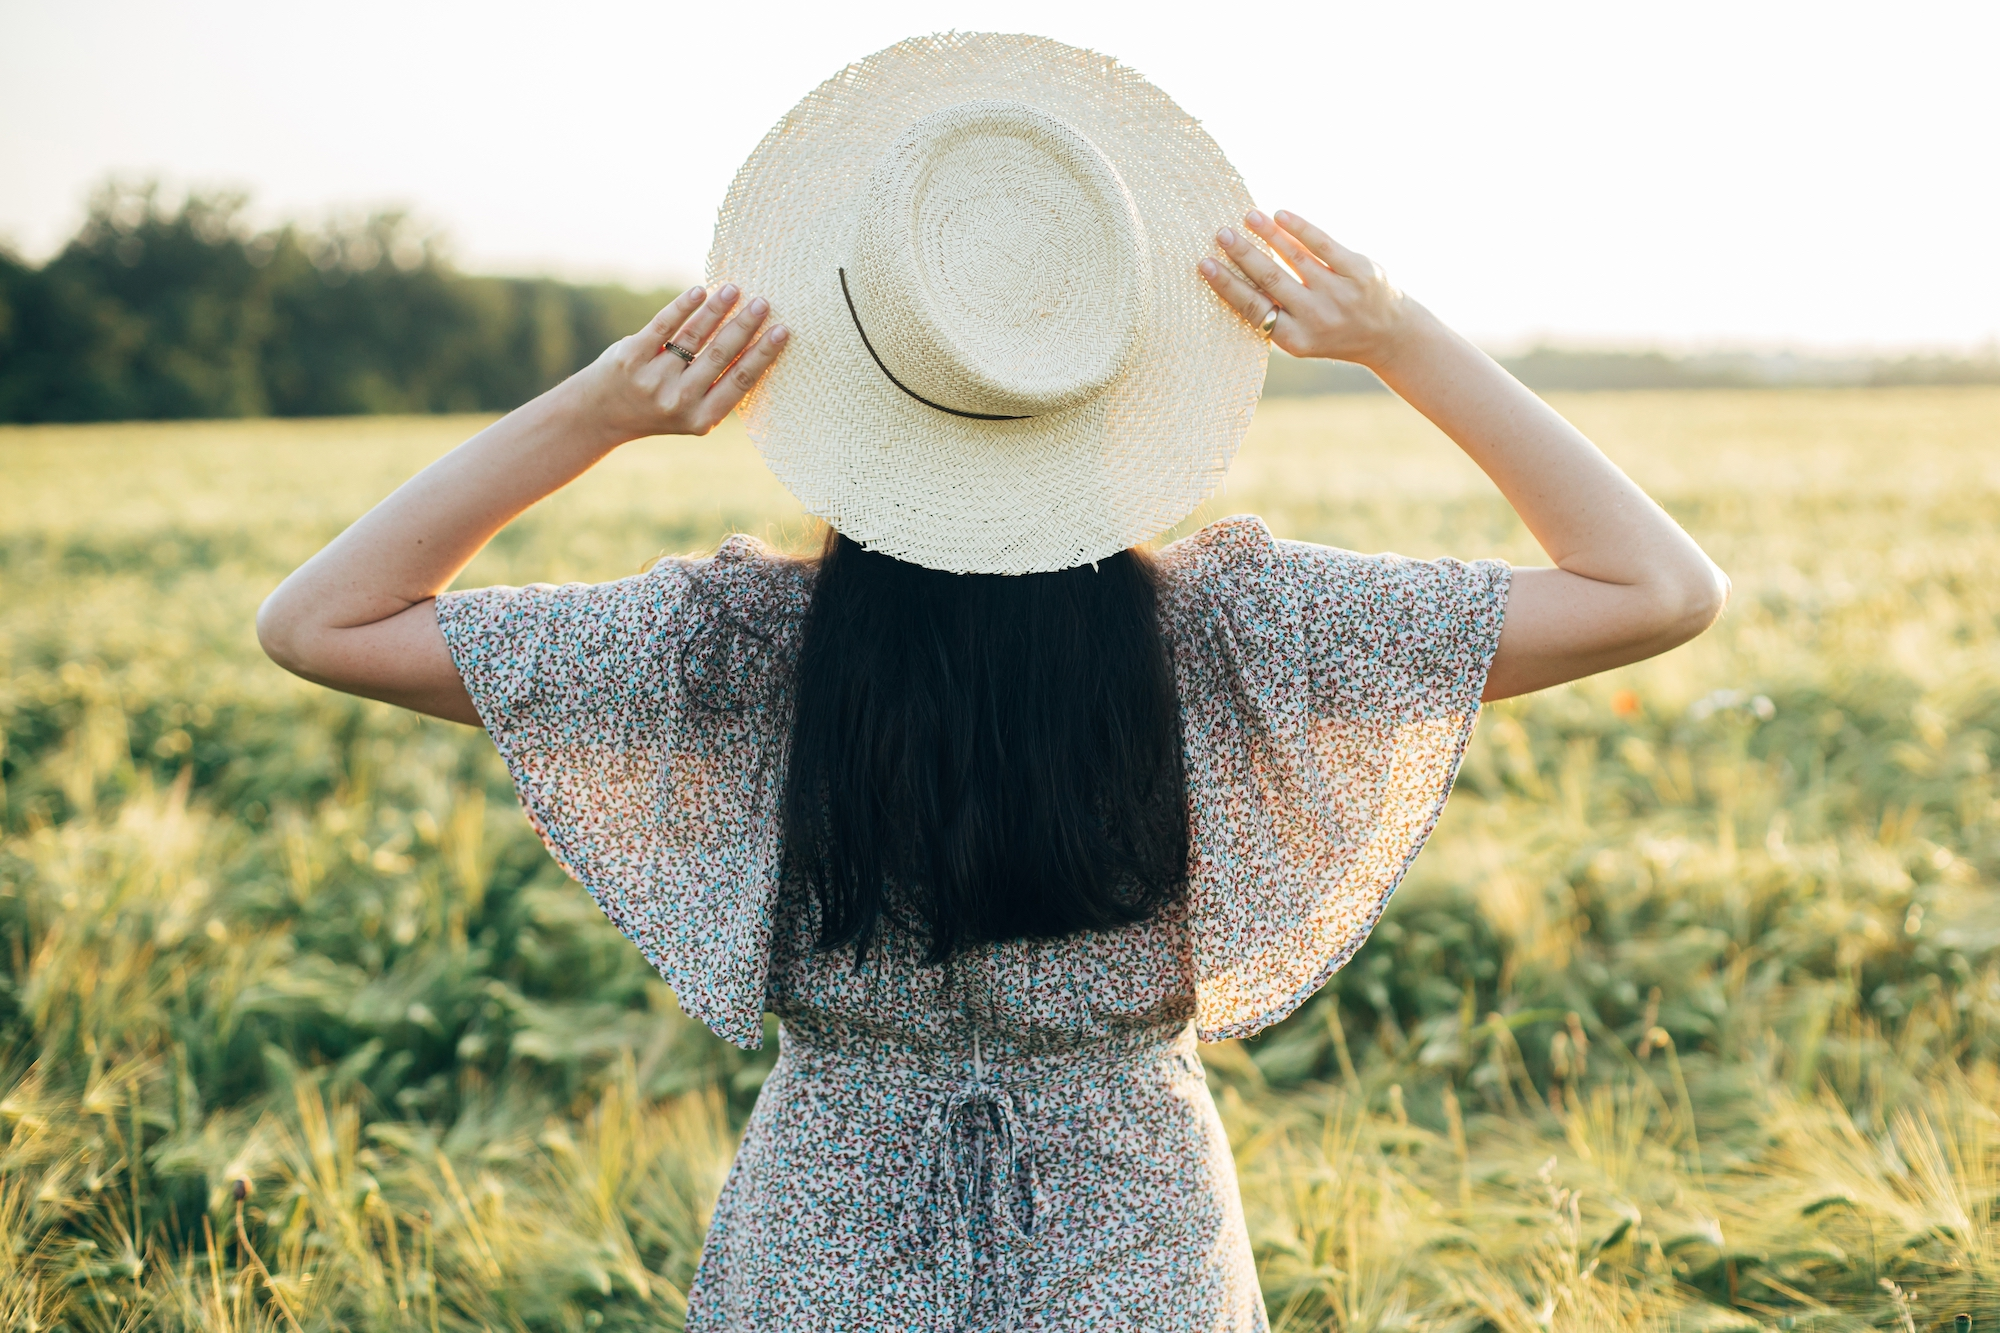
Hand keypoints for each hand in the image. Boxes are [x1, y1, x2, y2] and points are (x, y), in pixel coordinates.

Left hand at [572, 283, 787, 443]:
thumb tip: (756, 344)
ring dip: (716, 310)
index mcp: (702, 418)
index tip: (783, 330)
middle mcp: (678, 401)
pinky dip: (682, 306)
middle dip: (744, 327)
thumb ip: (718, 387)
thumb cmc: (659, 407)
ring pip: (692, 337)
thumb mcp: (692, 411)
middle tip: (764, 303)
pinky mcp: (630, 358)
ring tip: (734, 289)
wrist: (601, 415)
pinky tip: (700, 291)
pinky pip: (662, 326)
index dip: (763, 355)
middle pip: (719, 356)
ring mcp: (652, 379)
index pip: (740, 381)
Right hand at [1198, 210, 1418, 369]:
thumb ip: (1273, 314)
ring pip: (1295, 257)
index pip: (1253, 308)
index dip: (1227, 285)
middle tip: (1221, 233)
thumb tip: (1233, 276)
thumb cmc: (1334, 333)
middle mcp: (1317, 317)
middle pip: (1270, 279)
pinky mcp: (1359, 271)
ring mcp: (1340, 293)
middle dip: (1243, 254)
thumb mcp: (1302, 337)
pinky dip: (1299, 228)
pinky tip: (1280, 215)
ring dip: (1267, 234)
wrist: (1391, 336)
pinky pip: (1323, 244)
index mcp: (1295, 339)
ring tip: (1247, 216)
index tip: (1204, 264)